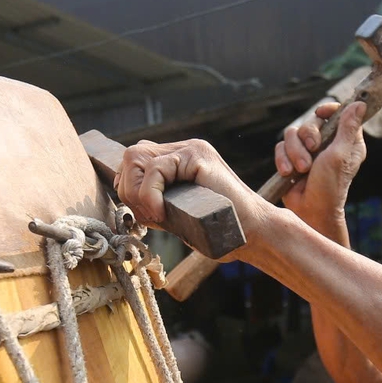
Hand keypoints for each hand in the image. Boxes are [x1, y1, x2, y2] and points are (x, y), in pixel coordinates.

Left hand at [115, 136, 274, 255]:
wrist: (254, 233)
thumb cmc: (219, 231)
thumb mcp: (177, 213)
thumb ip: (156, 200)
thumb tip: (127, 198)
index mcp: (178, 160)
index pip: (135, 162)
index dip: (130, 189)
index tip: (146, 216)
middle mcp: (184, 149)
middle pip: (131, 156)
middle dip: (129, 190)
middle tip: (151, 216)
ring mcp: (191, 149)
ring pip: (136, 157)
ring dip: (138, 192)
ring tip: (158, 213)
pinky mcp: (197, 156)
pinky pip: (154, 169)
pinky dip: (150, 195)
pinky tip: (165, 212)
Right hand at [275, 100, 365, 233]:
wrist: (310, 210)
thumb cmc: (330, 186)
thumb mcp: (340, 154)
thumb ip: (348, 128)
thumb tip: (360, 104)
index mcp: (345, 141)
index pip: (337, 113)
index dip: (328, 110)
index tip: (321, 114)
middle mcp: (327, 143)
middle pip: (311, 121)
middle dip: (308, 136)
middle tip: (313, 152)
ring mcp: (308, 151)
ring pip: (292, 133)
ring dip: (294, 152)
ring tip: (301, 169)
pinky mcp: (291, 159)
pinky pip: (281, 147)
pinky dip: (283, 160)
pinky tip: (289, 173)